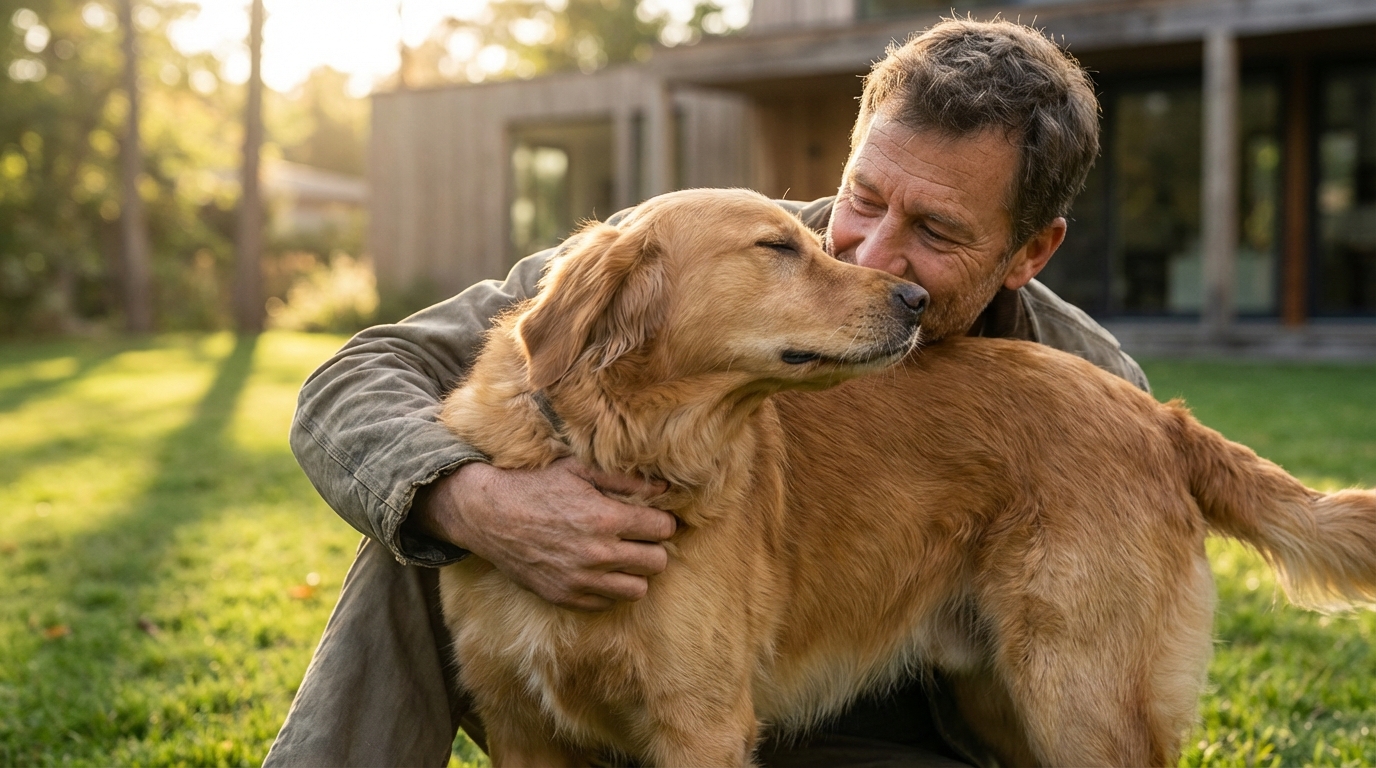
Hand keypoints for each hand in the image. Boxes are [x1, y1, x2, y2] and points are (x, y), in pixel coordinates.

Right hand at [415, 458, 675, 611]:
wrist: (488, 514)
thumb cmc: (535, 485)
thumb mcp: (579, 470)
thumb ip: (625, 479)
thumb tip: (665, 488)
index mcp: (605, 518)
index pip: (663, 528)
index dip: (661, 520)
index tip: (651, 517)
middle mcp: (597, 553)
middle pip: (657, 562)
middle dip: (653, 547)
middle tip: (639, 538)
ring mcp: (581, 580)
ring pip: (638, 589)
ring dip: (635, 572)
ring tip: (621, 556)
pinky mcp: (564, 597)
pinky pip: (607, 603)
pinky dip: (609, 588)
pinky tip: (597, 569)